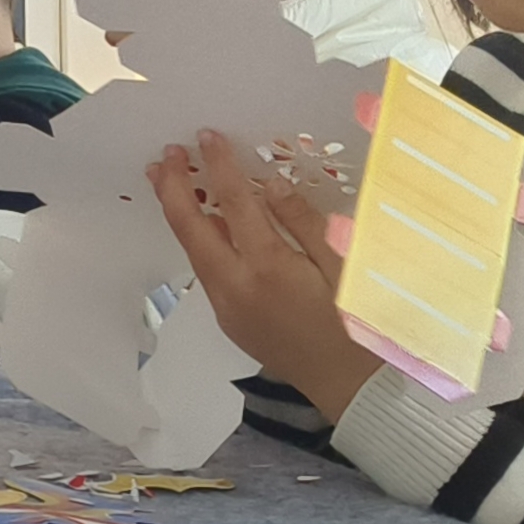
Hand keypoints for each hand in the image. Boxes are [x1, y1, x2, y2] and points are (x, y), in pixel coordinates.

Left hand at [150, 130, 382, 420]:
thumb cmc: (359, 321)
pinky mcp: (227, 318)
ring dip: (179, 213)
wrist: (351, 386)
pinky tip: (204, 223)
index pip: (234, 203)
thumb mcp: (343, 264)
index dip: (217, 166)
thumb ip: (303, 222)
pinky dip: (200, 239)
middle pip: (190, 228)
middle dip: (172, 188)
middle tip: (165, 154)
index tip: (205, 137)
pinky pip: (207, 269)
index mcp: (267, 266)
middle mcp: (234, 285)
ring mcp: (225, 305)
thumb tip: (268, 183)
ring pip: (193, 250)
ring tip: (167, 180)